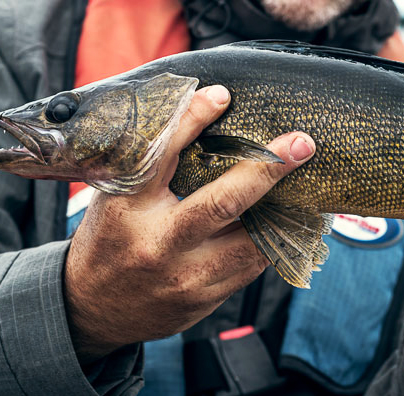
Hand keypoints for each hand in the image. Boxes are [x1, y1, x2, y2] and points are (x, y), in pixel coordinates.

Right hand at [63, 84, 315, 363]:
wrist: (92, 309)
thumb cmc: (108, 237)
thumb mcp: (114, 194)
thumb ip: (150, 161)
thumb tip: (199, 113)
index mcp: (126, 208)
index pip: (161, 155)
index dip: (192, 119)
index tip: (221, 95)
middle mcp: (158, 243)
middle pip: (223, 203)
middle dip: (268, 169)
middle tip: (302, 143)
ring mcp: (184, 277)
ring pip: (251, 241)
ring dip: (286, 210)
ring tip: (311, 182)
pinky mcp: (203, 299)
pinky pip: (250, 267)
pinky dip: (271, 238)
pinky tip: (289, 218)